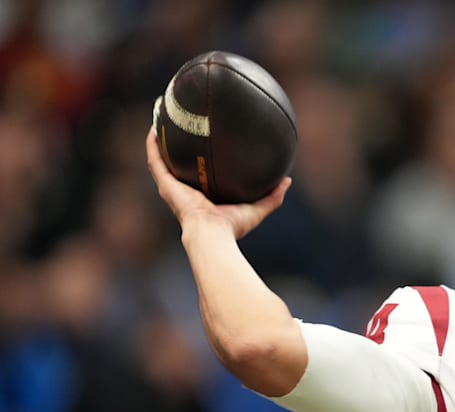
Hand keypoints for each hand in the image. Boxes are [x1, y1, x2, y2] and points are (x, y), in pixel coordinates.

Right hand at [145, 126, 289, 239]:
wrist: (212, 234)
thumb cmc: (231, 228)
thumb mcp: (257, 209)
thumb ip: (273, 196)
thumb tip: (287, 181)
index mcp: (202, 196)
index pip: (199, 175)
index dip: (199, 161)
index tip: (203, 145)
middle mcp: (184, 190)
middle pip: (177, 165)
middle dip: (176, 148)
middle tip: (179, 127)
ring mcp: (172, 187)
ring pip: (161, 160)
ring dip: (159, 141)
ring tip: (160, 119)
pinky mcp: (165, 185)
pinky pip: (155, 161)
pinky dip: (152, 144)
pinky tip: (154, 126)